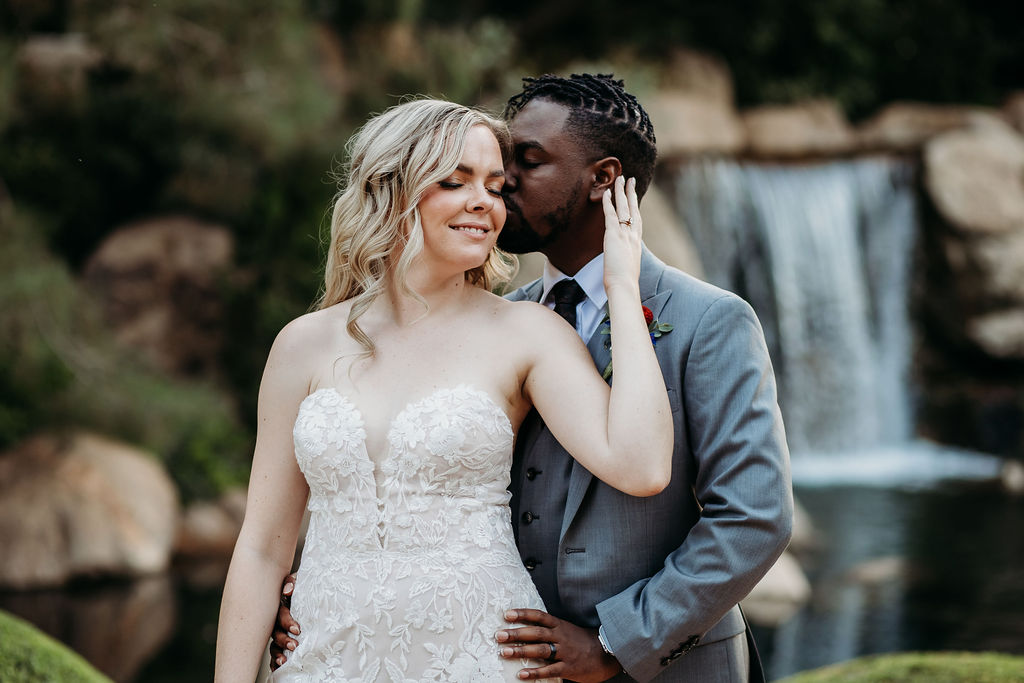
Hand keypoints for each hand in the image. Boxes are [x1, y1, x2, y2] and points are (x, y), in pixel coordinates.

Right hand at [268, 572, 299, 670]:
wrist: (303, 595)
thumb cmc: (300, 588)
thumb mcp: (298, 581)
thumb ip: (292, 582)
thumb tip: (288, 590)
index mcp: (281, 606)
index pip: (281, 615)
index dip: (287, 622)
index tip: (297, 629)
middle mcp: (276, 621)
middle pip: (276, 632)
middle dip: (284, 640)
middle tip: (294, 645)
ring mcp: (277, 633)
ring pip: (274, 645)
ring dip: (278, 653)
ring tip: (284, 661)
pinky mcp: (280, 643)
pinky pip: (274, 654)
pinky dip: (274, 662)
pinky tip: (277, 668)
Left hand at [495, 608, 622, 681]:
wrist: (608, 653)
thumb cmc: (583, 642)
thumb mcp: (567, 630)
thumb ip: (550, 629)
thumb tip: (526, 628)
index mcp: (560, 625)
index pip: (539, 616)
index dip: (523, 614)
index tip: (507, 614)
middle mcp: (561, 636)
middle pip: (536, 632)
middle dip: (516, 633)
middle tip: (499, 635)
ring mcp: (565, 652)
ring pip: (540, 650)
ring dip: (520, 651)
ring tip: (504, 652)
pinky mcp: (569, 668)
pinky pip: (550, 670)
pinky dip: (535, 672)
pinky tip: (521, 674)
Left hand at [601, 175, 642, 290]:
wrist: (624, 285)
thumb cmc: (625, 281)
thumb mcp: (628, 265)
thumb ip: (626, 257)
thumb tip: (622, 258)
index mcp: (637, 242)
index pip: (637, 219)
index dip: (636, 206)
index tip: (634, 196)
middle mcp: (633, 235)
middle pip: (633, 208)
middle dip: (631, 193)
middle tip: (629, 179)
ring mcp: (625, 234)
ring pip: (623, 207)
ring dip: (621, 191)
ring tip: (620, 178)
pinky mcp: (614, 235)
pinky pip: (611, 214)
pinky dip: (608, 202)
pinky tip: (606, 192)